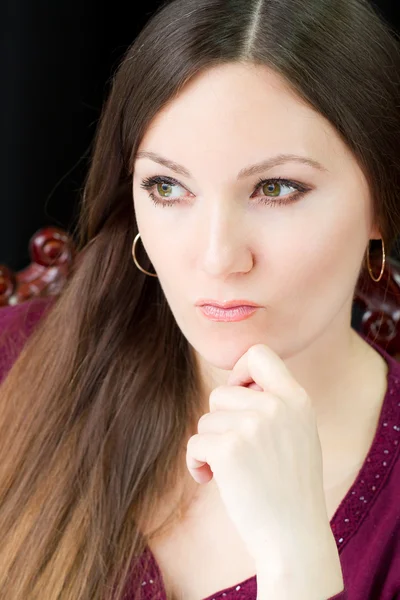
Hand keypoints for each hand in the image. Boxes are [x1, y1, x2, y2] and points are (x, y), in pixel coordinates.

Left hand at [186, 344, 343, 595]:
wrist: (294, 537)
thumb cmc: (291, 487)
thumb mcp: (299, 432)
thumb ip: (275, 403)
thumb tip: (234, 384)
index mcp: (297, 399)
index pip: (259, 354)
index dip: (240, 372)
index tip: (239, 397)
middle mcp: (277, 406)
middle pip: (221, 393)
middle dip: (220, 421)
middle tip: (236, 449)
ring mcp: (253, 426)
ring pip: (207, 419)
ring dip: (210, 444)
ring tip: (231, 470)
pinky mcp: (228, 449)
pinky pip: (195, 442)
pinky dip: (197, 462)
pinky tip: (211, 480)